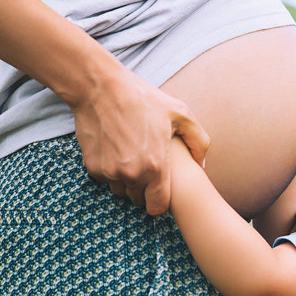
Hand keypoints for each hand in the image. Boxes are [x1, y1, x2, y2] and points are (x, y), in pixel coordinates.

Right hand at [70, 67, 209, 214]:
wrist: (100, 88)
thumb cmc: (143, 99)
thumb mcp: (180, 113)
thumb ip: (198, 141)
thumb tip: (202, 164)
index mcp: (155, 166)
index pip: (157, 207)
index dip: (161, 201)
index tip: (161, 189)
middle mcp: (131, 174)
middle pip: (139, 200)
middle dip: (144, 189)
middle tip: (148, 166)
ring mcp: (109, 172)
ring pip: (121, 191)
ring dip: (127, 181)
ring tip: (133, 156)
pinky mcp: (92, 167)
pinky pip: (106, 179)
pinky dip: (111, 170)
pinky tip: (117, 149)